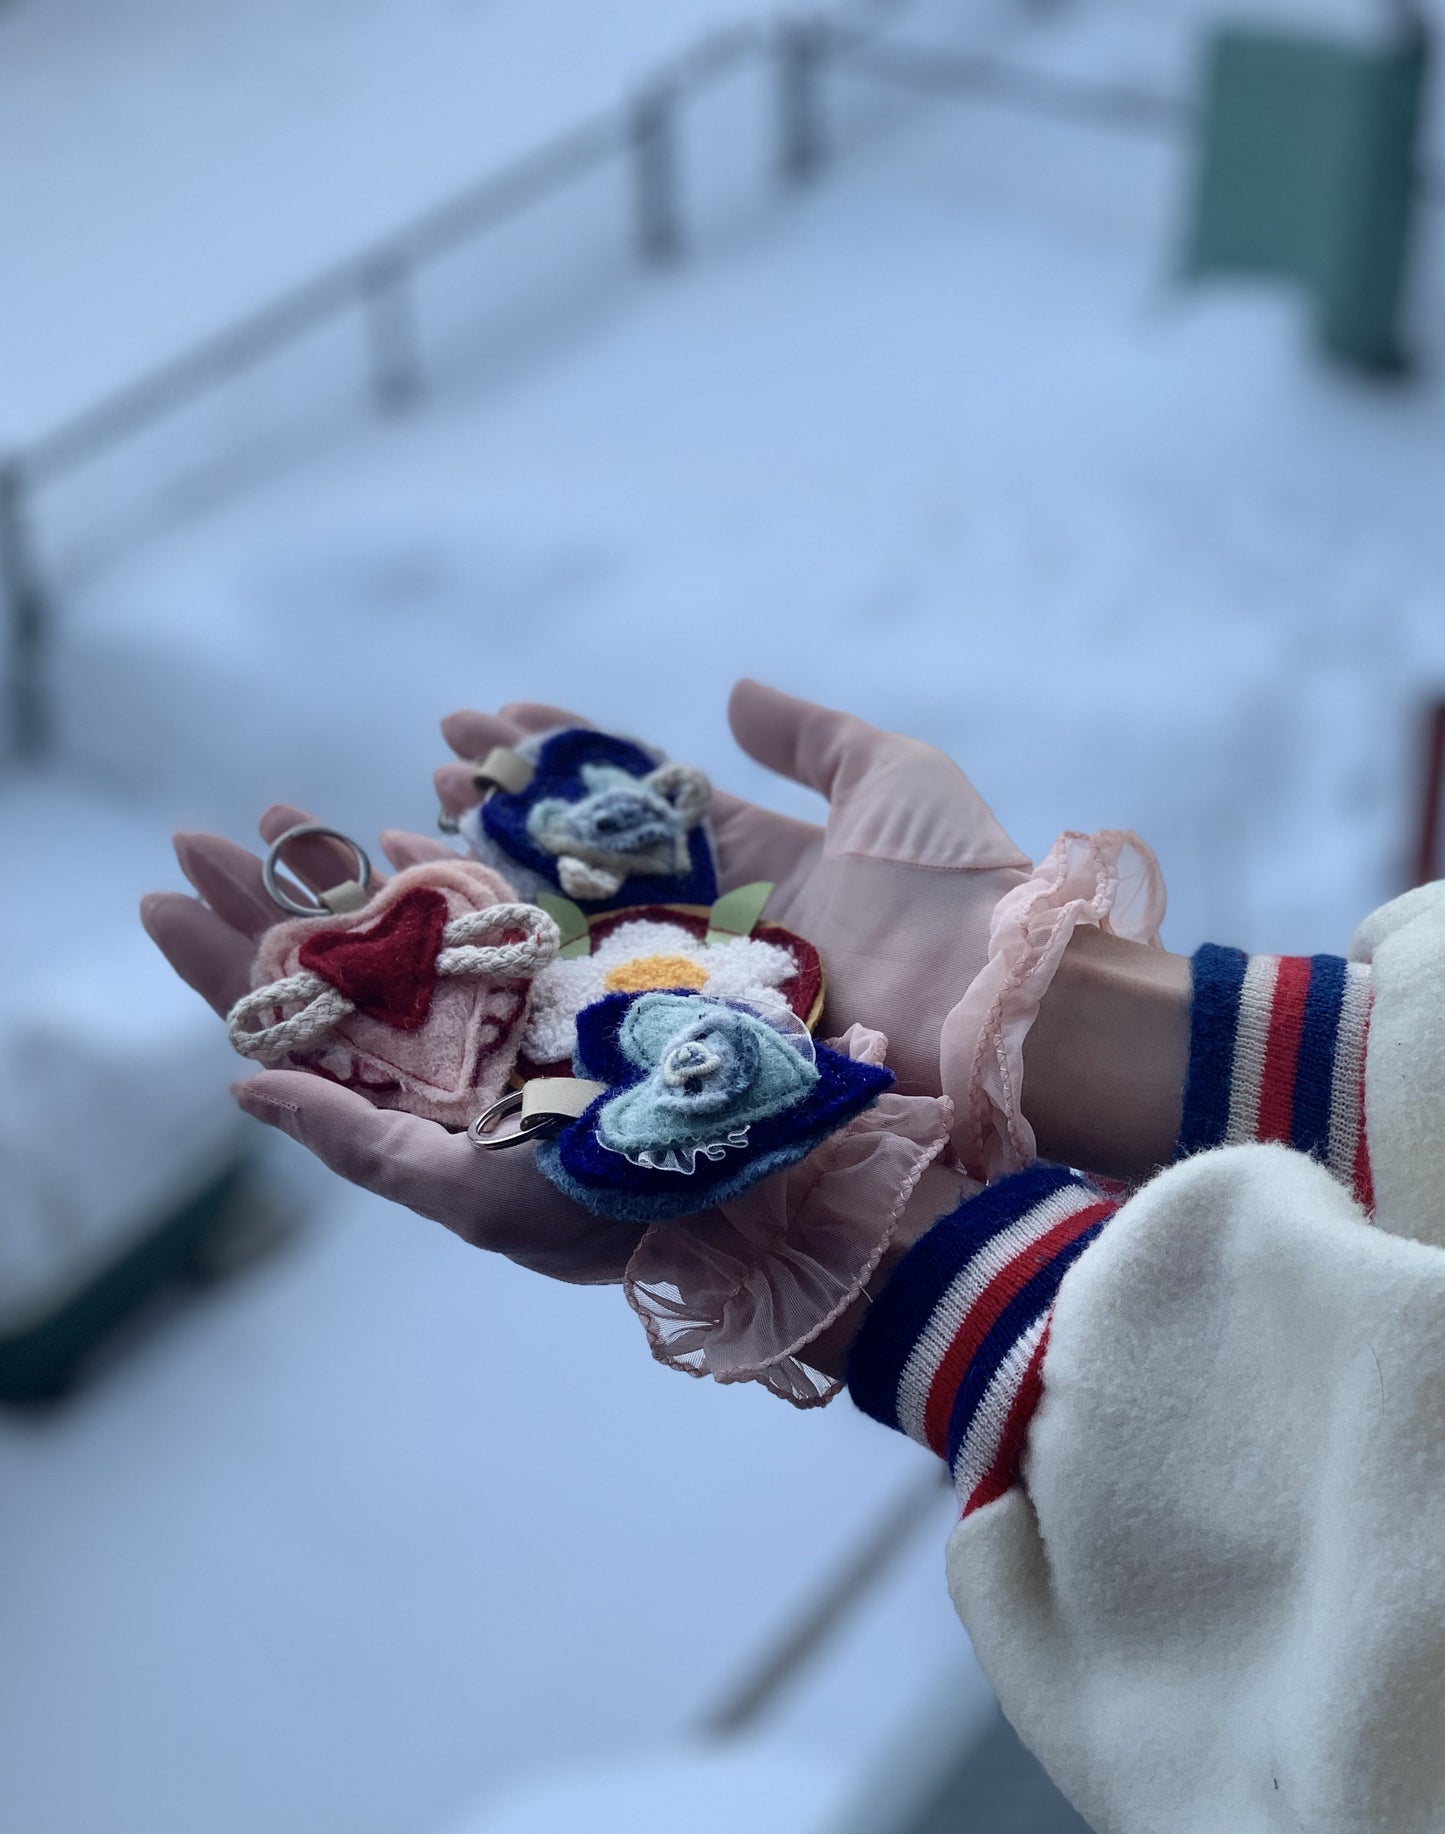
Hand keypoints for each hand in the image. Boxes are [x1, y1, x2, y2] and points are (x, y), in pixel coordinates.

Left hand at [141, 810, 635, 1284]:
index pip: (290, 1029)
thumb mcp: (467, 1194)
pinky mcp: (566, 966)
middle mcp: (439, 1050)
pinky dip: (448, 867)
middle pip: (327, 962)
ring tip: (275, 816)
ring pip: (397, 925)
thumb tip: (240, 1082)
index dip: (222, 967)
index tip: (159, 902)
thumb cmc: (595, 1214)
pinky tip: (406, 834)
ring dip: (336, 869)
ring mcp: (499, 1002)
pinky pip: (492, 906)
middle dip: (262, 897)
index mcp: (402, 1104)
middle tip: (194, 837)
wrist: (736, 1184)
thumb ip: (358, 1141)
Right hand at [435, 681, 1033, 1102]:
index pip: (638, 795)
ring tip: (417, 834)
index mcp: (760, 850)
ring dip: (497, 877)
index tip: (488, 723)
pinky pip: (601, 991)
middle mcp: (717, 916)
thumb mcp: (891, 777)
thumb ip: (809, 737)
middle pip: (590, 856)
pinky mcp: (694, 1032)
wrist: (997, 1000)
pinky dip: (532, 962)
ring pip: (579, 920)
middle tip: (431, 776)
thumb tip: (734, 692)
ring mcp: (700, 978)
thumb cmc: (958, 884)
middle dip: (507, 814)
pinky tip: (464, 925)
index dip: (563, 758)